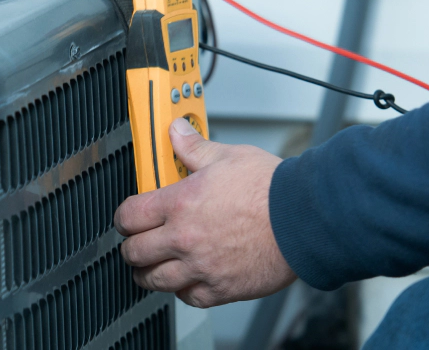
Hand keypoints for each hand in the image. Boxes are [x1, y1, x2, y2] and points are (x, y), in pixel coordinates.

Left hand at [115, 118, 296, 307]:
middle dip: (131, 246)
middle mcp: (184, 238)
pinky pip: (188, 297)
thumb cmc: (270, 189)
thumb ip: (194, 147)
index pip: (129, 216)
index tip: (128, 217)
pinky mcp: (221, 288)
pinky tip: (186, 279)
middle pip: (134, 252)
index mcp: (180, 204)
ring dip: (148, 272)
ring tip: (152, 266)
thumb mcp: (227, 157)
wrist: (304, 219)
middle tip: (137, 241)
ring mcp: (201, 266)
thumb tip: (177, 131)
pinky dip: (183, 290)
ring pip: (154, 280)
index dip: (123, 217)